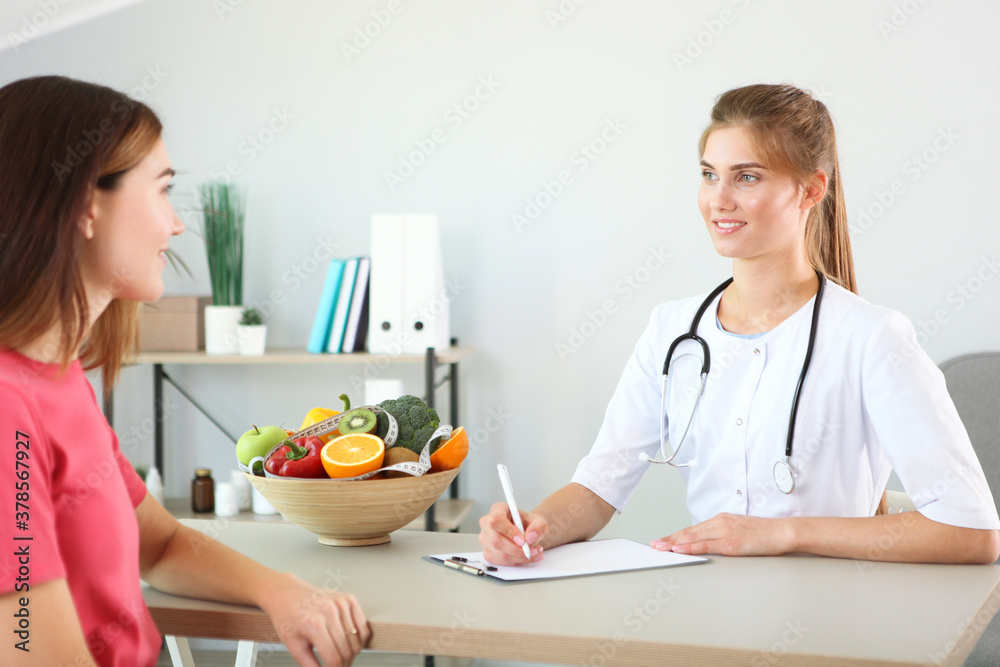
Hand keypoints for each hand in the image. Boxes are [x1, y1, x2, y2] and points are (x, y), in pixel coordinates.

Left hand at [256, 573, 369, 666]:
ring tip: (342, 656)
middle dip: (344, 664)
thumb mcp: (294, 647)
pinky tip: (350, 643)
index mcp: (314, 624)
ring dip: (352, 654)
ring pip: (357, 641)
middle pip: (346, 651)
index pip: (333, 658)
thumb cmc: (288, 619)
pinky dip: (360, 639)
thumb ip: (310, 666)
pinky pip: (363, 626)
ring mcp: (341, 603)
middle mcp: (330, 611)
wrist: (287, 594)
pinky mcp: (349, 599)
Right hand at [478, 502, 545, 565]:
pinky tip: (526, 557)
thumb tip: (530, 537)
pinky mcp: (488, 552)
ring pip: (499, 554)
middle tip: (533, 550)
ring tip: (534, 553)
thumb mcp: (539, 521)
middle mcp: (487, 523)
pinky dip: (516, 562)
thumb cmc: (530, 524)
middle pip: (496, 540)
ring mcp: (485, 539)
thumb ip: (538, 527)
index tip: (523, 540)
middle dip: (517, 550)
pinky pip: (500, 561)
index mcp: (498, 509)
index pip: (496, 520)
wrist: (528, 533)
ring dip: (519, 557)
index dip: (508, 532)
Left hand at [651, 513, 793, 556]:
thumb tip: (710, 542)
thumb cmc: (764, 533)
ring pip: (693, 537)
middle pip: (689, 531)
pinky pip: (705, 545)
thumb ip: (723, 534)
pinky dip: (689, 547)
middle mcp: (719, 523)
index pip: (693, 528)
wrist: (782, 531)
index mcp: (721, 519)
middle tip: (654, 544)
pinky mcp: (730, 543)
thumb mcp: (739, 529)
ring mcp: (724, 532)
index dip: (676, 535)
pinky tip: (679, 550)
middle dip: (670, 539)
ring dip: (674, 543)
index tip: (664, 540)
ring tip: (660, 548)